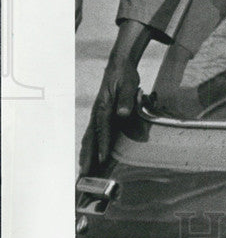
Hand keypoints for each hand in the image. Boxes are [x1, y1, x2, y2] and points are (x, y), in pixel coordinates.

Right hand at [79, 59, 139, 174]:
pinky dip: (90, 146)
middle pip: (90, 137)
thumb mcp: (128, 84)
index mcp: (103, 106)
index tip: (102, 159)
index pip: (103, 129)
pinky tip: (91, 155)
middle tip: (85, 173)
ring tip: (85, 170)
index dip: (103, 145)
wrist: (119, 65)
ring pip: (89, 137)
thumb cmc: (124, 75)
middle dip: (87, 156)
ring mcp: (97, 114)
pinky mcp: (100, 115)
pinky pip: (94, 134)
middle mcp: (97, 112)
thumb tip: (122, 113)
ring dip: (86, 154)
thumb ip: (126, 99)